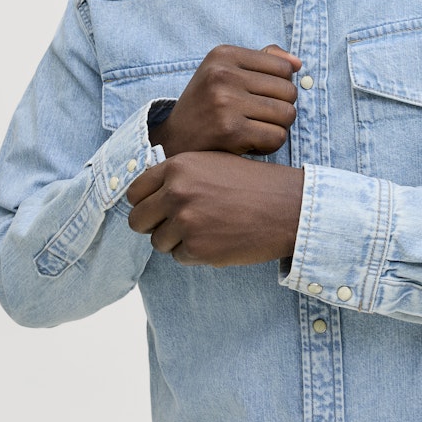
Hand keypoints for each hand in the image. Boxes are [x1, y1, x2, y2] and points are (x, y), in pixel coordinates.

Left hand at [128, 151, 303, 265]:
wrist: (287, 207)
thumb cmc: (252, 184)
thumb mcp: (212, 164)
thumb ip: (178, 176)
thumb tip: (147, 195)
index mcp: (177, 167)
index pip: (135, 192)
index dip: (144, 203)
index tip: (155, 209)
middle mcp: (176, 192)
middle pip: (138, 220)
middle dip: (153, 225)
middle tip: (176, 226)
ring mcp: (185, 221)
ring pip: (158, 242)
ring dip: (177, 241)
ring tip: (207, 230)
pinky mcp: (197, 248)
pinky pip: (179, 257)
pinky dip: (195, 254)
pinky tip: (218, 240)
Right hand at [151, 44, 301, 157]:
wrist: (173, 140)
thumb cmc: (207, 105)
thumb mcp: (225, 72)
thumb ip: (262, 61)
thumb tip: (298, 63)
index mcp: (223, 54)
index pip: (283, 68)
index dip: (281, 87)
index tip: (261, 98)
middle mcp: (223, 74)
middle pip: (289, 91)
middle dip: (281, 108)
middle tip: (259, 118)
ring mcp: (225, 102)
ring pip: (287, 115)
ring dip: (277, 127)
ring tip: (256, 129)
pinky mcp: (230, 130)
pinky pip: (277, 137)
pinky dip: (269, 145)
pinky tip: (251, 143)